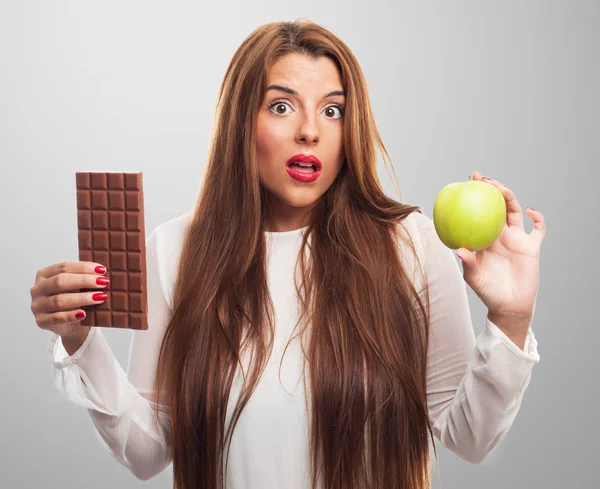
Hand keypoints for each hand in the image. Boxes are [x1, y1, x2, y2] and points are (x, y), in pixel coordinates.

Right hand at [30, 261, 108, 338]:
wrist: (71, 324)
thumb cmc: (74, 301)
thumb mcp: (77, 286)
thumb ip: (84, 278)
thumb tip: (103, 272)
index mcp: (44, 275)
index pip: (64, 267)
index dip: (83, 268)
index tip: (102, 270)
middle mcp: (38, 289)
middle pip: (60, 281)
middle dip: (84, 281)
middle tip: (103, 282)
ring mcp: (37, 306)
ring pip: (59, 300)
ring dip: (82, 298)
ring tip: (100, 297)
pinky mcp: (41, 321)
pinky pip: (57, 318)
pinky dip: (71, 315)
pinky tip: (84, 314)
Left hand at [455, 172, 546, 322]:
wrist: (508, 305)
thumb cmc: (487, 291)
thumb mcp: (474, 277)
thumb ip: (469, 263)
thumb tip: (460, 250)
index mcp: (484, 237)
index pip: (478, 212)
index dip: (474, 197)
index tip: (466, 183)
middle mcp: (499, 234)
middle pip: (496, 205)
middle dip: (491, 189)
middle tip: (481, 179)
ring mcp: (517, 239)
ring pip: (515, 211)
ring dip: (509, 197)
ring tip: (500, 188)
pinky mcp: (532, 247)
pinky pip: (538, 229)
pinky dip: (537, 218)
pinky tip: (531, 212)